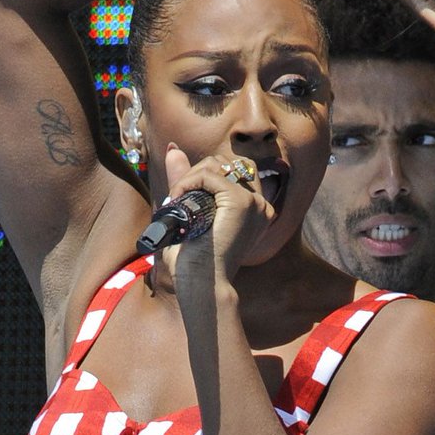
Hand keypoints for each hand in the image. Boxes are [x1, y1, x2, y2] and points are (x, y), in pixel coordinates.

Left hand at [159, 143, 275, 283]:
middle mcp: (261, 205)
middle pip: (227, 163)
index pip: (233, 170)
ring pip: (217, 165)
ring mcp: (254, 202)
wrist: (201, 285)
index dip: (203, 176)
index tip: (184, 198)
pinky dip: (188, 182)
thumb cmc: (195, 261)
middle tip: (179, 199)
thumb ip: (187, 181)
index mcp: (256, 211)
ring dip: (191, 177)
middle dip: (197, 173)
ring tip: (177, 201)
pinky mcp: (241, 202)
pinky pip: (209, 175)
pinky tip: (178, 200)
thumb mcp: (190, 213)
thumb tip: (173, 149)